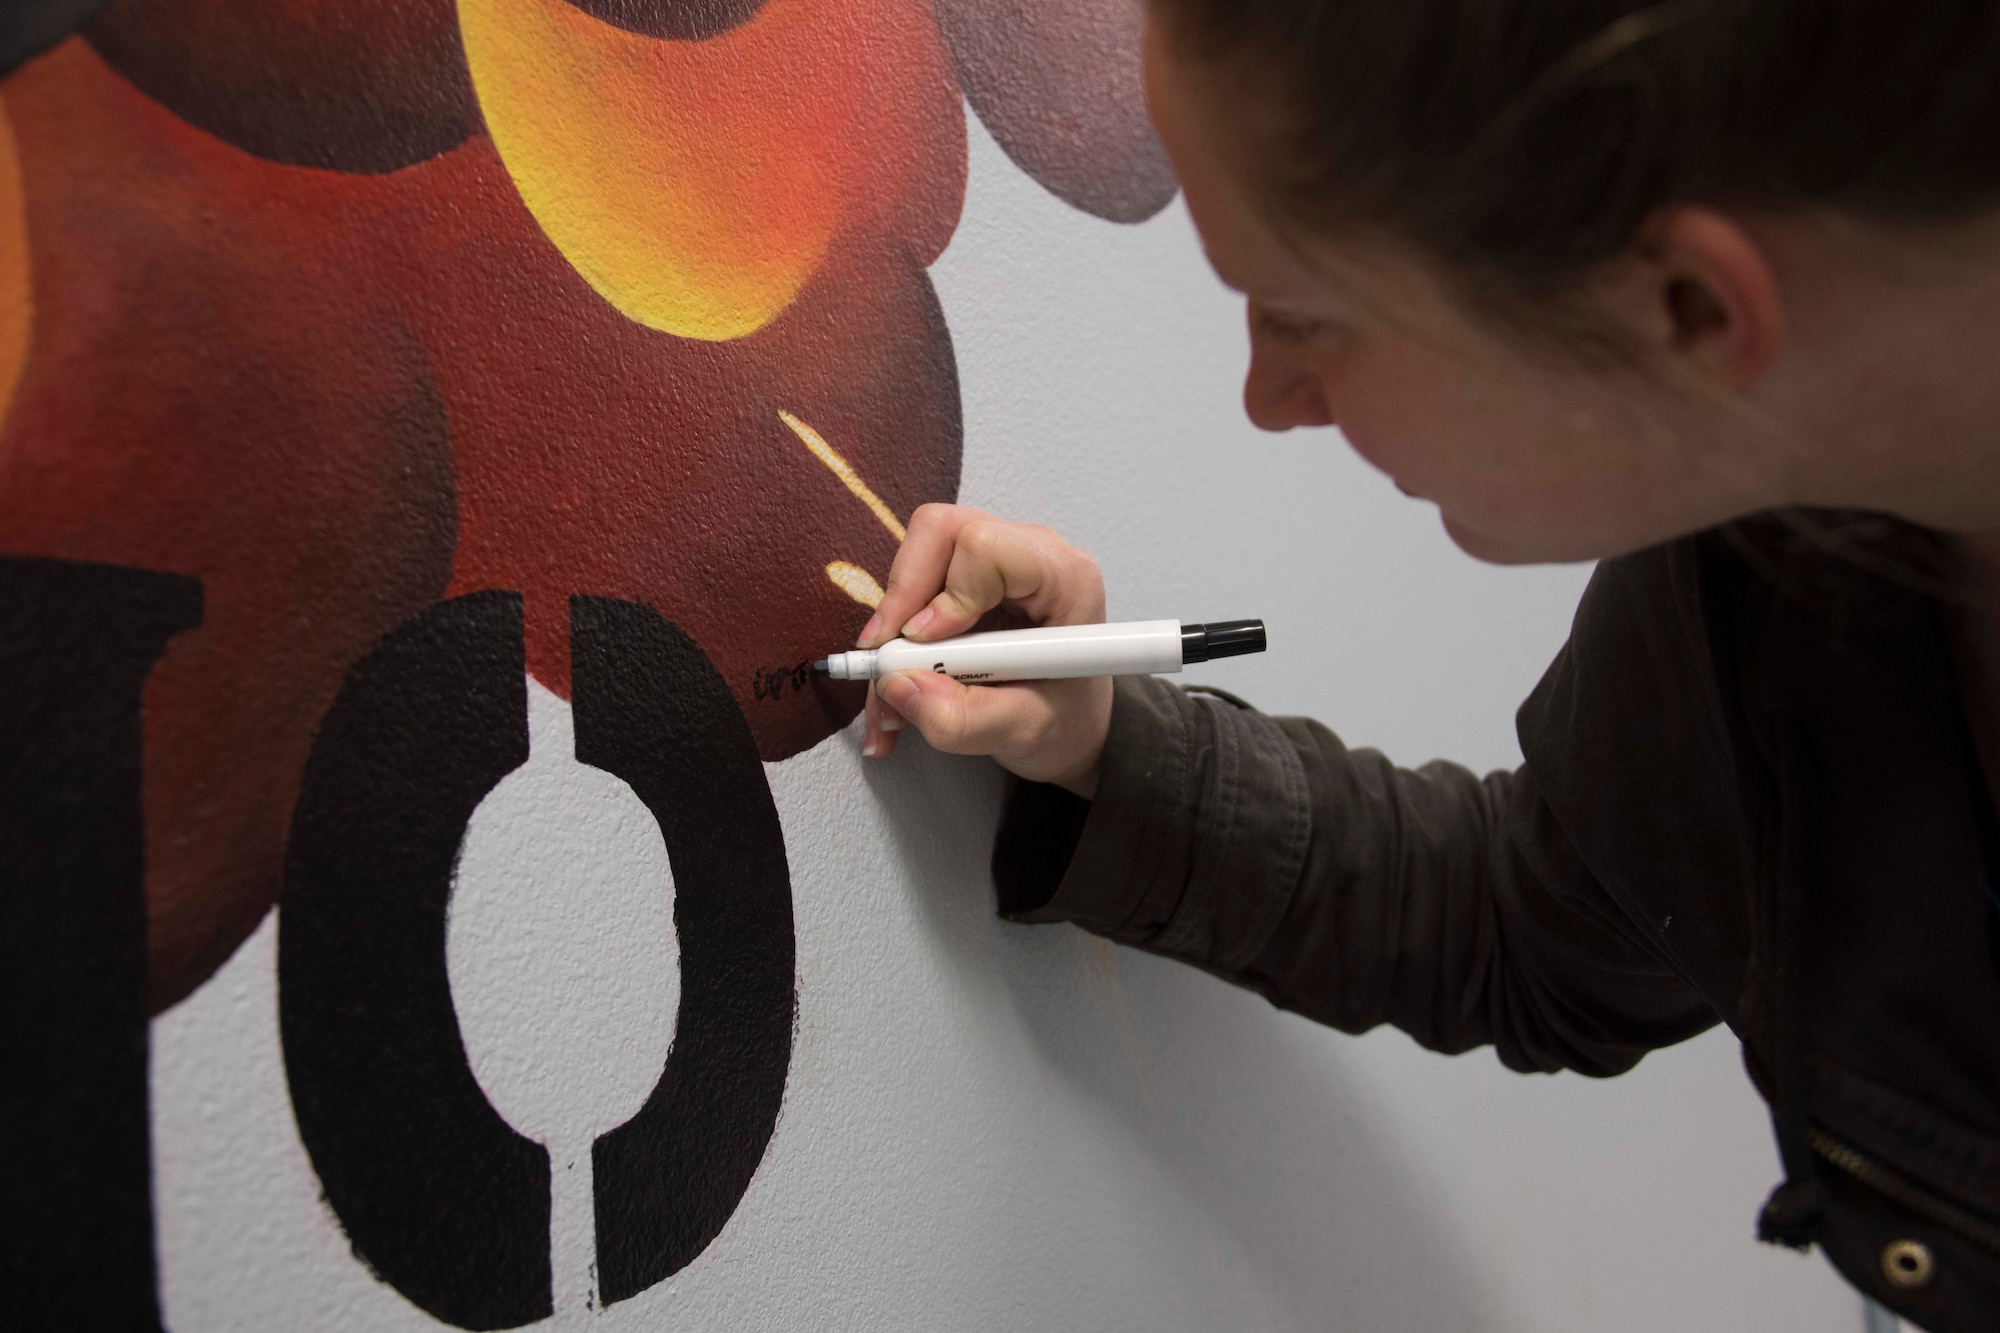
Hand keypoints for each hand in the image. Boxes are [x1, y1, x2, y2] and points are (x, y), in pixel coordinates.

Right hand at [859, 504, 1112, 797]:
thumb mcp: (1023, 732)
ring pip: (917, 555)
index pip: (984, 546)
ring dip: (892, 626)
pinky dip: (895, 637)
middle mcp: (1028, 553)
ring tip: (893, 694)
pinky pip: (914, 582)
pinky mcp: (966, 574)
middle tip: (887, 660)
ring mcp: (995, 558)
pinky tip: (899, 687)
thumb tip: (899, 685)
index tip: (924, 644)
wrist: (1069, 719)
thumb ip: (965, 718)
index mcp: (1062, 578)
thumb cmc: (1065, 717)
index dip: (945, 593)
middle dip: (901, 597)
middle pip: (939, 531)